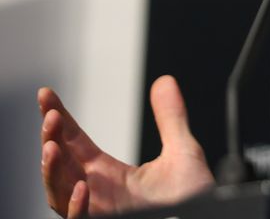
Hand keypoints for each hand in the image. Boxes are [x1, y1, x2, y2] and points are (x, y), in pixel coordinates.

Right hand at [40, 75, 215, 217]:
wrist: (205, 217)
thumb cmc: (189, 197)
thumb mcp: (181, 150)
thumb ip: (170, 118)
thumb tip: (165, 81)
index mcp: (107, 174)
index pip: (74, 143)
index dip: (60, 120)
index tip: (46, 94)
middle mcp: (97, 193)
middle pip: (61, 166)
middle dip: (51, 140)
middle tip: (51, 117)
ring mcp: (99, 211)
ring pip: (60, 195)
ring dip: (52, 171)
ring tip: (52, 147)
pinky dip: (76, 207)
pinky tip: (81, 187)